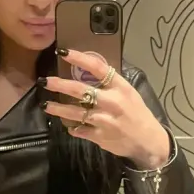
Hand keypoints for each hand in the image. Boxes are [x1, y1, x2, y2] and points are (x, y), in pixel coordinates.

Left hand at [43, 50, 170, 168]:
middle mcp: (111, 102)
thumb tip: (86, 69)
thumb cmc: (137, 113)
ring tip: (46, 105)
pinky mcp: (99, 136)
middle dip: (60, 85)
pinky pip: (79, 130)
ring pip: (75, 113)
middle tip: (45, 81)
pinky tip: (68, 125)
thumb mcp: (128, 92)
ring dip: (58, 108)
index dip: (78, 58)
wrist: (148, 140)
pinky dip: (72, 127)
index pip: (97, 67)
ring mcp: (104, 121)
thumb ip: (110, 82)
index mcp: (120, 87)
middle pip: (80, 90)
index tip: (63, 52)